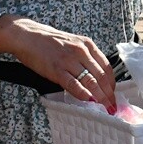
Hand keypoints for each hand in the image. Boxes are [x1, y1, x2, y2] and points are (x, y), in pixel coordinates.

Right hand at [0, 15, 116, 110]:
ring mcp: (69, 60)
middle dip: (108, 94)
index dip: (112, 83)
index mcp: (88, 45)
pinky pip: (73, 84)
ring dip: (99, 97)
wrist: (28, 36)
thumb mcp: (74, 44)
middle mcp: (81, 51)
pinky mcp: (56, 69)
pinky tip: (89, 101)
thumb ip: (86, 58)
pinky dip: (83, 94)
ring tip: (105, 108)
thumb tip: (96, 78)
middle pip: (101, 76)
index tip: (114, 94)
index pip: (106, 67)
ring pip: (90, 81)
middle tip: (112, 106)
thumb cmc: (51, 42)